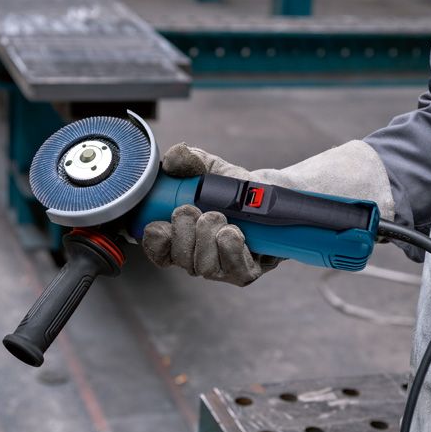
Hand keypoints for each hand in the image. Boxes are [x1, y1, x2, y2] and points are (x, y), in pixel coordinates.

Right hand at [142, 141, 394, 285]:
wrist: (275, 196)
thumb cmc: (237, 188)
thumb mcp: (212, 169)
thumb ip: (189, 160)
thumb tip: (172, 158)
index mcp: (182, 237)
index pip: (158, 251)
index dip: (155, 240)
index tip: (159, 222)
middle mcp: (198, 257)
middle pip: (180, 259)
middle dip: (183, 232)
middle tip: (193, 209)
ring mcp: (221, 269)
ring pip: (203, 266)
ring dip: (207, 236)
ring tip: (219, 215)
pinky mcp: (245, 273)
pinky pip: (232, 268)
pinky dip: (229, 246)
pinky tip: (233, 230)